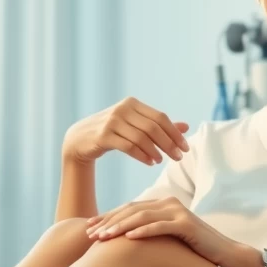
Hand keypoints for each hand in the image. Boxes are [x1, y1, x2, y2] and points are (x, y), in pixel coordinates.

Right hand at [62, 97, 188, 165]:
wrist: (79, 139)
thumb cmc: (112, 132)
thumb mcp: (135, 125)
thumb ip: (158, 125)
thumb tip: (186, 127)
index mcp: (132, 104)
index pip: (160, 117)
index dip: (175, 133)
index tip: (185, 148)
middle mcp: (122, 109)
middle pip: (153, 127)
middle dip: (168, 143)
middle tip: (178, 157)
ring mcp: (112, 122)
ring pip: (141, 137)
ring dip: (155, 151)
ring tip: (161, 161)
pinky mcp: (103, 136)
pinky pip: (128, 146)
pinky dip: (142, 155)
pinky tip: (150, 162)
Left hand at [85, 197, 233, 265]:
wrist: (224, 254)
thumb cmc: (193, 250)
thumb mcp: (166, 240)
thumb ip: (148, 234)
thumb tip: (122, 243)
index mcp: (161, 205)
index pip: (128, 209)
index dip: (107, 217)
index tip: (88, 228)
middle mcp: (168, 204)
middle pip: (131, 210)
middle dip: (108, 222)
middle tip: (90, 234)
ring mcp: (178, 212)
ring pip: (143, 217)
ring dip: (120, 227)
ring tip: (103, 236)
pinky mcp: (187, 224)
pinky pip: (161, 226)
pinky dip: (144, 231)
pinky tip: (129, 238)